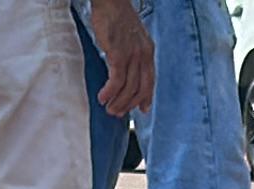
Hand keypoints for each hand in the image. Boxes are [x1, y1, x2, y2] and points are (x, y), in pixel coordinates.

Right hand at [89, 0, 152, 119]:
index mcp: (148, 52)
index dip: (146, 97)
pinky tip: (102, 97)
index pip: (150, 81)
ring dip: (118, 102)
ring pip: (128, 89)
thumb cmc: (117, 16)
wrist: (111, 1)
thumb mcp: (132, 36)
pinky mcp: (119, 55)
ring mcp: (132, 56)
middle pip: (140, 89)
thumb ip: (133, 53)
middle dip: (128, 105)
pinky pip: (116, 81)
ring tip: (109, 109)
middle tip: (117, 113)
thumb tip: (126, 68)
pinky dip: (110, 92)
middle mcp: (143, 56)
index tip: (142, 109)